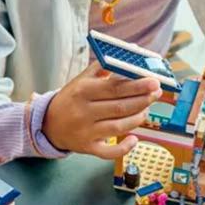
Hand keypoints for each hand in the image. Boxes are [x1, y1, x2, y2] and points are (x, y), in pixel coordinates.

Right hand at [44, 61, 160, 158]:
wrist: (48, 124)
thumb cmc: (71, 99)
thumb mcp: (81, 79)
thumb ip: (104, 67)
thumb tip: (129, 53)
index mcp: (82, 91)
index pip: (114, 87)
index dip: (137, 85)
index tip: (154, 81)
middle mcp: (83, 112)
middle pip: (119, 106)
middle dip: (142, 99)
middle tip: (156, 93)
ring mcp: (85, 132)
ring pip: (118, 127)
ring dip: (137, 118)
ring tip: (145, 110)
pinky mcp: (87, 148)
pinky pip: (108, 152)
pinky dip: (124, 147)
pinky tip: (134, 139)